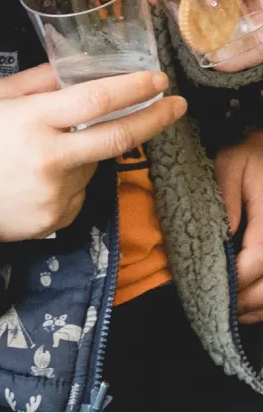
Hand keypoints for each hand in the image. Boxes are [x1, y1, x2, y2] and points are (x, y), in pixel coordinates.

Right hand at [0, 63, 185, 241]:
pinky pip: (80, 192)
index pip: (95, 99)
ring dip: (85, 153)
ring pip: (94, 164)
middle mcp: (49, 156)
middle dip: (154, 118)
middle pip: (117, 136)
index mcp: (32, 119)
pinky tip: (38, 179)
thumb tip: (82, 67)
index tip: (157, 79)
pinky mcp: (58, 218)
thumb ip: (41, 81)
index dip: (132, 88)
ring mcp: (56, 192)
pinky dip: (71, 180)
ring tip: (42, 153)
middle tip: (176, 105)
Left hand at [216, 131, 262, 321]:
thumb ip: (226, 202)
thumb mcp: (231, 165)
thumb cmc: (252, 155)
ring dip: (258, 307)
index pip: (257, 262)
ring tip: (231, 312)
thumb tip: (221, 239)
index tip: (210, 286)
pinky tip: (250, 306)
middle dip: (245, 302)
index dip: (235, 280)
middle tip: (216, 307)